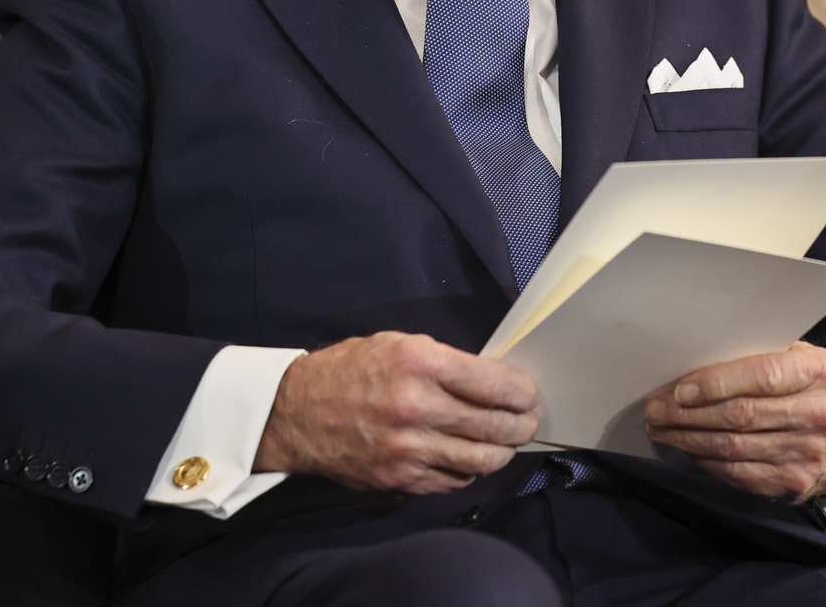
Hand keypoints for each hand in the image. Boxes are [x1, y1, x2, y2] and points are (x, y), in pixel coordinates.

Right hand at [252, 331, 538, 493]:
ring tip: (504, 442)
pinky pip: (453, 481)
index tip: (530, 395)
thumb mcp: (401, 344)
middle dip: (523, 426)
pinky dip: (469, 471)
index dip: (524, 393)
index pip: (496, 385)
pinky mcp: (398, 478)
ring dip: (502, 452)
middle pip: (496, 427)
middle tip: (527, 422)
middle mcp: (417, 409)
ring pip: (481, 461)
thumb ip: (448, 363)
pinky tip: (468, 457)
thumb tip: (495, 381)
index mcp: (421, 365)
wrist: (295, 412)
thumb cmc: (351, 371)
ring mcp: (407, 449)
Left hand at [643, 341, 825, 503]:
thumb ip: (760, 356)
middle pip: (741, 415)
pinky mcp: (792, 483)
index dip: (718, 383)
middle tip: (655, 409)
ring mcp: (806, 453)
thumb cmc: (807, 387)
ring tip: (661, 429)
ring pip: (733, 447)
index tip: (681, 389)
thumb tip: (696, 363)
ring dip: (688, 439)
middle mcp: (818, 414)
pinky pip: (738, 474)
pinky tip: (688, 450)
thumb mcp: (798, 358)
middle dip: (689, 413)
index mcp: (820, 372)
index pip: (764, 376)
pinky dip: (706, 462)